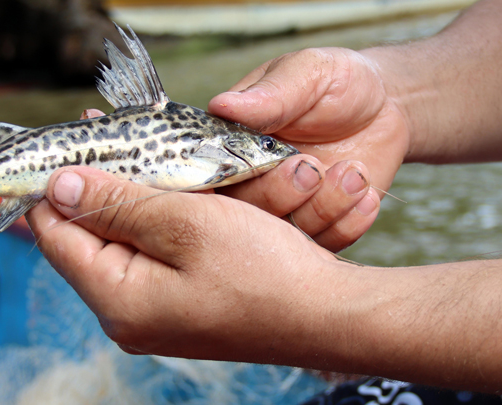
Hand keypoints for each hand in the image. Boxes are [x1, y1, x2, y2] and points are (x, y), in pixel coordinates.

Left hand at [26, 166, 345, 361]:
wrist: (327, 316)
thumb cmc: (265, 271)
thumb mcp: (186, 222)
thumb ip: (117, 204)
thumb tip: (60, 186)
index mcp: (118, 300)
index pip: (56, 236)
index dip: (51, 187)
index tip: (62, 146)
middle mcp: (125, 317)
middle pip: (84, 240)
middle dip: (92, 187)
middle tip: (103, 139)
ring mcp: (150, 317)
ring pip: (116, 245)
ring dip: (124, 201)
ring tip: (134, 157)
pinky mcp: (174, 309)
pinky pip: (145, 258)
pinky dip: (149, 223)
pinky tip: (163, 194)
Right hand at [209, 48, 409, 250]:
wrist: (387, 104)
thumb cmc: (336, 82)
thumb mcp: (305, 74)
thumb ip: (269, 95)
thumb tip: (222, 104)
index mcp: (232, 145)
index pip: (208, 175)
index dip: (230, 180)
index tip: (265, 164)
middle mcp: (251, 182)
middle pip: (243, 214)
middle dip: (279, 194)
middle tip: (311, 166)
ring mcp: (286, 208)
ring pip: (286, 234)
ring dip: (324, 206)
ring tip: (354, 173)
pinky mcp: (320, 225)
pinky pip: (324, 244)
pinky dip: (348, 223)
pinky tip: (365, 193)